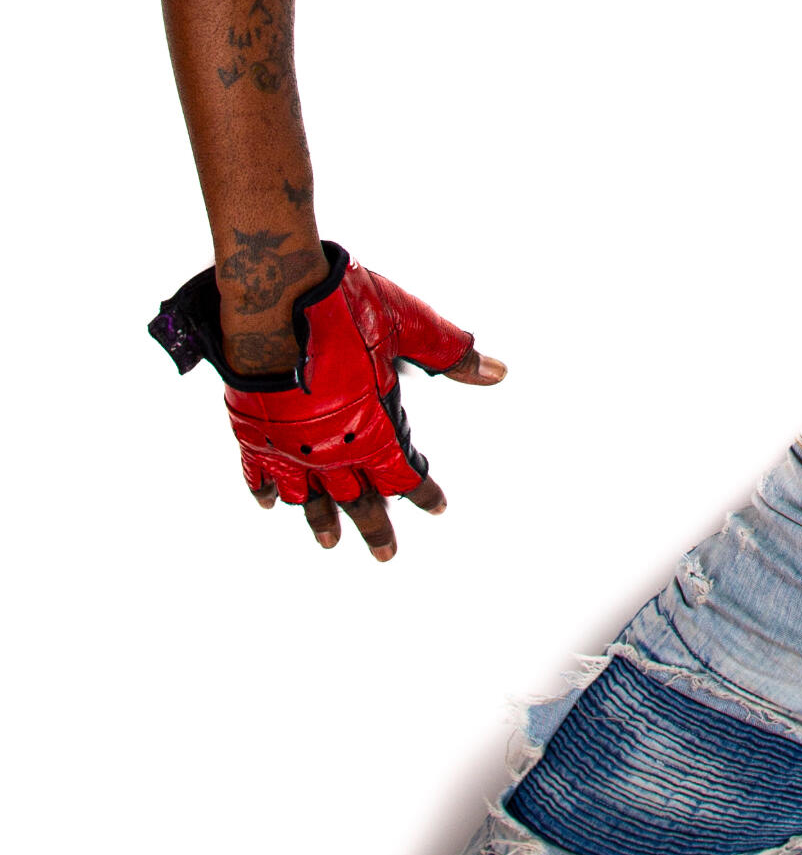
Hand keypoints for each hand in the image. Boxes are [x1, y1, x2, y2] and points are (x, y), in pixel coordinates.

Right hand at [147, 245, 507, 563]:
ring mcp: (288, 444)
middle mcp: (330, 448)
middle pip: (356, 500)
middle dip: (375, 527)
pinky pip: (259, 472)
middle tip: (386, 554)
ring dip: (320, 518)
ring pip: (307, 496)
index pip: (403, 474)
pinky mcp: (251, 432)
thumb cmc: (344, 310)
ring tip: (329, 540)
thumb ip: (450, 353)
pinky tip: (271, 502)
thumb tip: (497, 372)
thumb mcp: (408, 325)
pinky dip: (267, 489)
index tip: (437, 507)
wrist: (273, 300)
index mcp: (371, 428)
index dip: (422, 492)